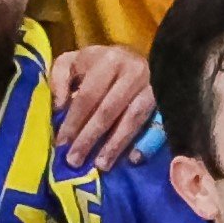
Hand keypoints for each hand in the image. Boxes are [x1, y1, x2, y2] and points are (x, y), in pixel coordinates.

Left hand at [47, 45, 155, 171]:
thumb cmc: (100, 64)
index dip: (74, 121)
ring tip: (101, 165)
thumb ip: (60, 78)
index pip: (88, 96)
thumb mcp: (75, 61)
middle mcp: (133, 72)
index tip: (62, 143)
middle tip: (75, 161)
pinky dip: (145, 143)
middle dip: (90, 138)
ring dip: (115, 145)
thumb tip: (58, 107)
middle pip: (108, 111)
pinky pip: (155, 125)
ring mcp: (152, 87)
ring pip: (132, 120)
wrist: (137, 57)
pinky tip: (132, 159)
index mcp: (108, 61)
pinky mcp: (165, 100)